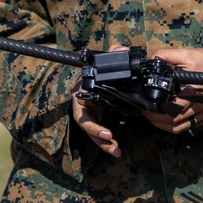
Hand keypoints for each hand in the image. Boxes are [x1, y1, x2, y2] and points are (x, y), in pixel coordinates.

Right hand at [71, 43, 125, 157]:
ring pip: (93, 133)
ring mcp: (88, 114)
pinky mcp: (95, 119)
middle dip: (99, 136)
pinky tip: (117, 149)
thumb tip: (121, 52)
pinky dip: (107, 143)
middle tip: (111, 141)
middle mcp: (82, 106)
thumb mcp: (106, 60)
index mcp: (82, 94)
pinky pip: (99, 134)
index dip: (93, 125)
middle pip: (87, 126)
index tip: (108, 133)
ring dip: (103, 144)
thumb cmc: (99, 69)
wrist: (98, 76)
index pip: (82, 113)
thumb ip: (114, 53)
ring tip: (116, 150)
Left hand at [141, 47, 202, 134]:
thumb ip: (167, 55)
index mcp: (195, 91)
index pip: (173, 108)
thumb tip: (151, 60)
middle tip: (146, 114)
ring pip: (182, 127)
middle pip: (176, 121)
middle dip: (157, 120)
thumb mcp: (186, 54)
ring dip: (166, 125)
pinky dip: (178, 125)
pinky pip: (191, 126)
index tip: (146, 108)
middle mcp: (202, 105)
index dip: (157, 111)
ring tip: (154, 118)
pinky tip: (168, 118)